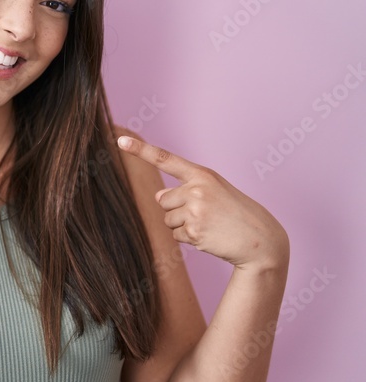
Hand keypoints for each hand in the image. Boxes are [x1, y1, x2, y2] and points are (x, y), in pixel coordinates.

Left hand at [116, 134, 288, 270]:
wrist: (261, 240)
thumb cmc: (237, 214)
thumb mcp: (215, 192)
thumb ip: (186, 189)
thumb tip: (158, 197)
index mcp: (203, 174)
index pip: (166, 159)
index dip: (141, 150)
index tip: (120, 141)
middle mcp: (197, 189)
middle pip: (163, 200)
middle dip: (178, 209)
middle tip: (207, 214)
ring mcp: (195, 210)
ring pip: (168, 219)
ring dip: (184, 226)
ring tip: (211, 224)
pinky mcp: (194, 232)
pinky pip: (176, 236)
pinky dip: (189, 239)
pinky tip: (211, 236)